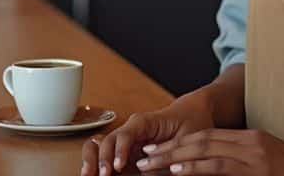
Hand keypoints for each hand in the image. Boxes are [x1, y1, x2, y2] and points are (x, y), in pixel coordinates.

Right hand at [81, 94, 215, 175]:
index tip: (117, 166)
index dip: (119, 150)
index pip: (126, 134)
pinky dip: (98, 162)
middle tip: (100, 175)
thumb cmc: (192, 122)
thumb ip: (169, 155)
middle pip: (108, 140)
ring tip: (89, 175)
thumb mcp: (187, 139)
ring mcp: (126, 141)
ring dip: (93, 160)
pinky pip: (106, 154)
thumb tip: (149, 169)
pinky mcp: (126, 152)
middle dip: (101, 157)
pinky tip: (93, 173)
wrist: (194, 113)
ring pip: (101, 146)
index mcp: (145, 122)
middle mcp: (131, 130)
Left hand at [135, 129, 283, 175]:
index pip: (206, 136)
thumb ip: (239, 159)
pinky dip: (196, 169)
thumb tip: (209, 166)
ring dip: (174, 159)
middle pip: (200, 141)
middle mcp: (249, 143)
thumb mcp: (265, 160)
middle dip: (169, 149)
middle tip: (144, 157)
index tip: (156, 150)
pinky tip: (178, 171)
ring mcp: (253, 156)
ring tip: (151, 165)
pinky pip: (220, 168)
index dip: (179, 143)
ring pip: (206, 152)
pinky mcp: (256, 169)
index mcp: (249, 137)